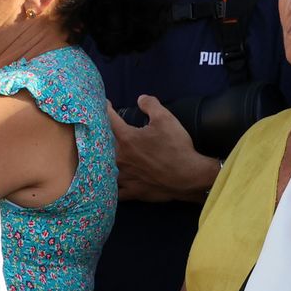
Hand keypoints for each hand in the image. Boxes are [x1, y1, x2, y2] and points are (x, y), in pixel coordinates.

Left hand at [106, 96, 220, 200]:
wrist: (189, 177)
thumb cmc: (176, 147)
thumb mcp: (166, 119)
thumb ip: (151, 105)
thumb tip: (141, 99)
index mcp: (126, 139)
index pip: (110, 119)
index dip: (106, 108)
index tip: (105, 103)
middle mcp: (120, 158)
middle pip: (103, 146)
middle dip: (102, 136)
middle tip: (103, 131)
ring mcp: (125, 177)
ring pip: (105, 170)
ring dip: (103, 163)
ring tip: (103, 159)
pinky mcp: (133, 191)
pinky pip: (116, 191)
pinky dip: (111, 188)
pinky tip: (110, 186)